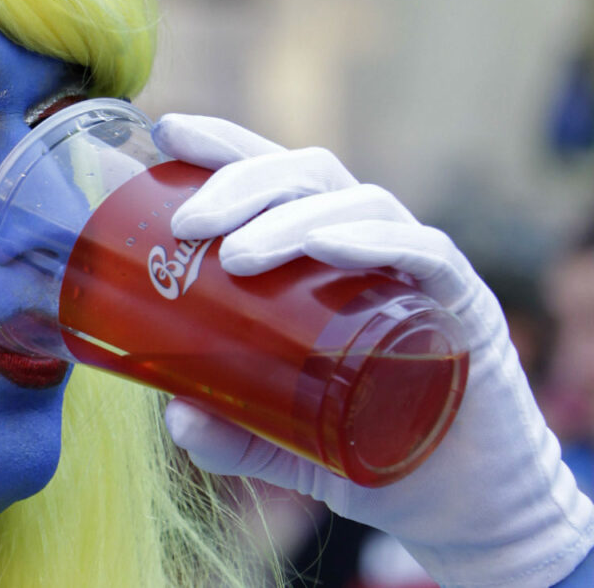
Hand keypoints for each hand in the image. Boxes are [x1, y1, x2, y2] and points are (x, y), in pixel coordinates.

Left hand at [154, 114, 593, 586]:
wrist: (454, 501)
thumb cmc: (364, 448)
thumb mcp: (277, 440)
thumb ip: (229, 430)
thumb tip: (177, 417)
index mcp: (318, 254)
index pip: (272, 179)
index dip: (223, 145)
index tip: (168, 129)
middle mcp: (366, 244)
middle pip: (305, 177)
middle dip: (241, 183)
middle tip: (186, 223)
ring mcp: (415, 270)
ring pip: (357, 203)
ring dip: (293, 217)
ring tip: (237, 255)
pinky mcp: (462, 304)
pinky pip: (424, 254)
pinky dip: (374, 241)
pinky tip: (329, 247)